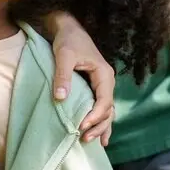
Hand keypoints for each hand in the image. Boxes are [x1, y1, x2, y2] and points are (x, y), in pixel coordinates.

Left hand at [47, 12, 116, 144]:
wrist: (67, 28)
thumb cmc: (67, 40)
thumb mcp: (64, 55)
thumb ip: (63, 76)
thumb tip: (60, 98)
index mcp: (104, 74)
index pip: (104, 100)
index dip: (95, 115)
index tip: (82, 126)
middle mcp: (106, 81)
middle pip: (108, 109)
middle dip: (98, 125)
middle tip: (83, 138)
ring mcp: (101, 85)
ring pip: (107, 111)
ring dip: (100, 126)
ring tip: (89, 141)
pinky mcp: (94, 87)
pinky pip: (100, 107)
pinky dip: (100, 122)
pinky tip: (99, 137)